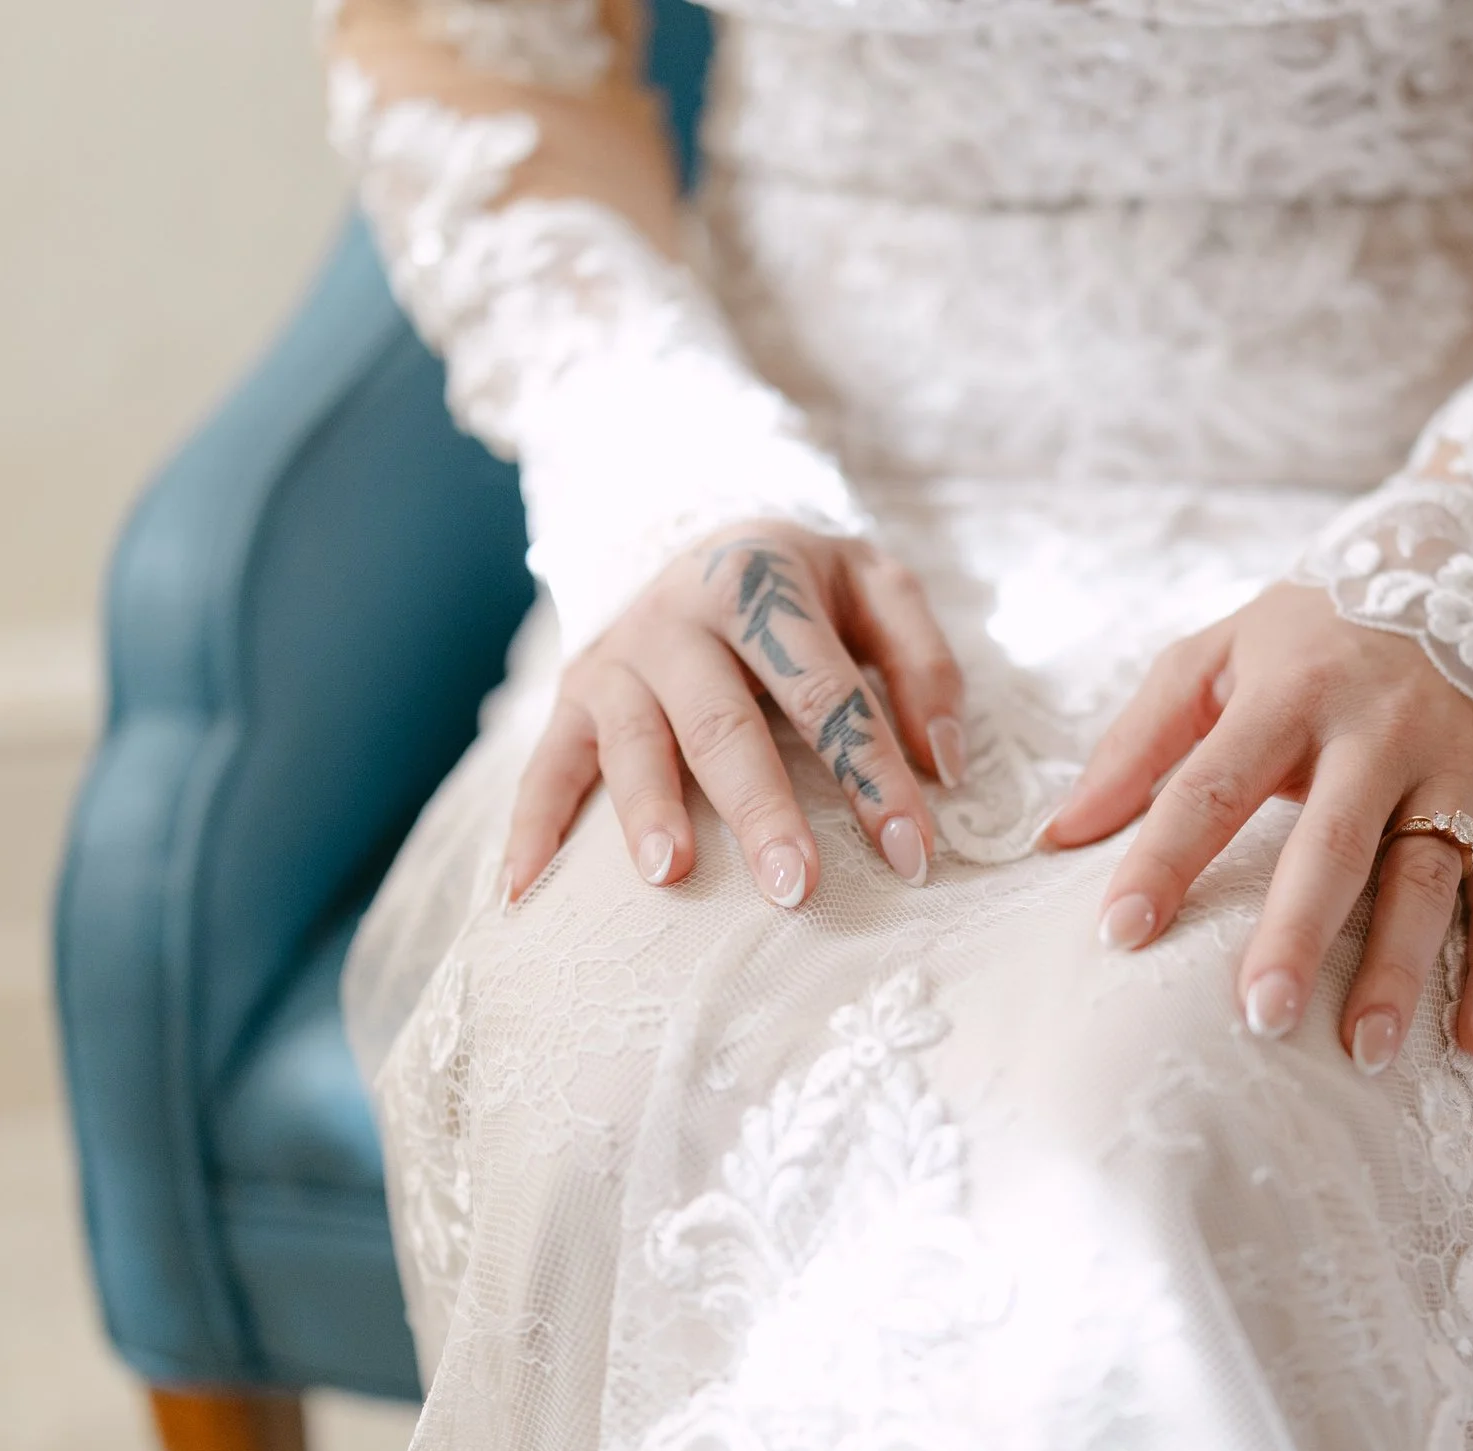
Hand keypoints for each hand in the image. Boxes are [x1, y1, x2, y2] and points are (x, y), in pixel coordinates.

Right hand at [503, 521, 966, 907]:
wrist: (703, 537)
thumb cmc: (807, 588)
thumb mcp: (879, 590)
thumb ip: (925, 667)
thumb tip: (946, 765)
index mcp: (764, 584)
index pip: (826, 691)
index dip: (872, 773)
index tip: (913, 853)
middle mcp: (681, 618)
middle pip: (724, 724)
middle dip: (761, 810)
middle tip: (795, 887)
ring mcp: (620, 658)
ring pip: (634, 743)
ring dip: (648, 812)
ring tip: (672, 876)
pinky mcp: (573, 695)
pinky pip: (546, 765)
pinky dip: (530, 828)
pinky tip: (526, 892)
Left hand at [1046, 583, 1472, 1071]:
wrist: (1456, 567)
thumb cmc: (1309, 638)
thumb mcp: (1214, 657)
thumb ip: (1137, 743)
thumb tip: (1058, 836)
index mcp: (1292, 690)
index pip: (1214, 784)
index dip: (1165, 858)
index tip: (1120, 933)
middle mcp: (1380, 728)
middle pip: (1333, 842)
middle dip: (1297, 931)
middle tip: (1260, 1015)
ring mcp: (1457, 765)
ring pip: (1426, 877)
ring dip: (1400, 968)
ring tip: (1365, 1051)